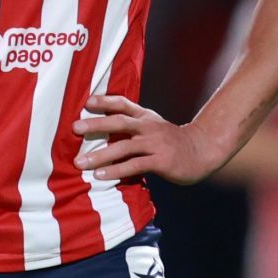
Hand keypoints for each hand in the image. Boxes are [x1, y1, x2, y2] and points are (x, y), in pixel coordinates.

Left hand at [73, 95, 225, 184]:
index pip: (123, 104)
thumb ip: (133, 125)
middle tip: (75, 128)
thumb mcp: (154, 126)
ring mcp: (155, 144)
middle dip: (96, 124)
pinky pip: (134, 165)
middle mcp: (149, 127)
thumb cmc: (172, 141)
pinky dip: (116, 170)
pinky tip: (101, 176)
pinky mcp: (160, 161)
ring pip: (124, 147)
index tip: (86, 102)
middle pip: (119, 121)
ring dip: (100, 155)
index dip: (105, 101)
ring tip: (81, 162)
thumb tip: (103, 127)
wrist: (202, 151)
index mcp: (146, 117)